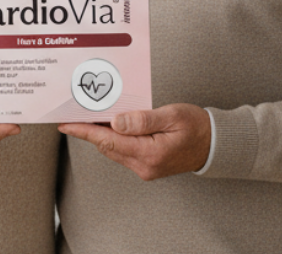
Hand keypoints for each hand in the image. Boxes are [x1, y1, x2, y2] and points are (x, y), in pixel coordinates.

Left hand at [58, 103, 211, 180]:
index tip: (66, 124)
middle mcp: (144, 165)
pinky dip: (114, 139)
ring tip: (88, 116)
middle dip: (88, 131)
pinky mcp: (147, 166)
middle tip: (73, 114)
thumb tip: (116, 122)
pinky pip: (123, 152)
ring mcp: (145, 168)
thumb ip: (143, 120)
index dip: (84, 132)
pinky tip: (110, 125)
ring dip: (101, 135)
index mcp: (149, 153)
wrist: (215, 144)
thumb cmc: (197, 127)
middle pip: (107, 147)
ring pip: (114, 150)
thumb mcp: (171, 116)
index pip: (108, 141)